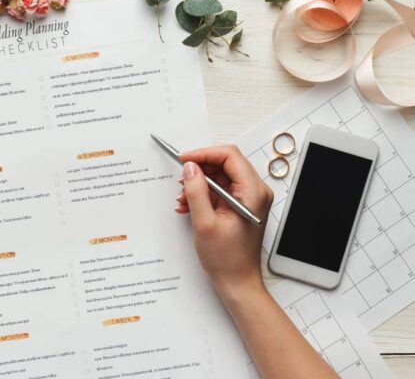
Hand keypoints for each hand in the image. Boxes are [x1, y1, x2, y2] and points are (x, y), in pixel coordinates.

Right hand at [176, 145, 273, 298]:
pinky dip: (202, 194)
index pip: (229, 156)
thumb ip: (196, 191)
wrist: (237, 281)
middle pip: (224, 164)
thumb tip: (190, 168)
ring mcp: (248, 198)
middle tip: (181, 180)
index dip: (204, 154)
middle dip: (199, 170)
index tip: (184, 160)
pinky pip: (220, 190)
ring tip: (183, 199)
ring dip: (198, 184)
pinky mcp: (240, 205)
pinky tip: (189, 206)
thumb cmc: (227, 259)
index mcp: (253, 192)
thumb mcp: (205, 222)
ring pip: (220, 176)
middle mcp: (255, 191)